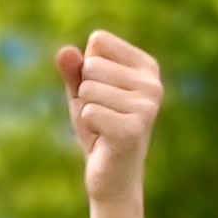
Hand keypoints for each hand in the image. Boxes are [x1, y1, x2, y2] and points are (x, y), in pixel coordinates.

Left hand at [57, 30, 162, 204]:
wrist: (112, 177)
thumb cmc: (99, 128)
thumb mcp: (82, 93)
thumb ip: (73, 70)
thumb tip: (64, 51)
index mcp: (147, 66)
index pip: (99, 41)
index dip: (87, 67)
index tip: (101, 92)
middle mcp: (153, 83)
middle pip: (92, 65)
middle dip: (85, 92)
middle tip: (101, 115)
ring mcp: (147, 106)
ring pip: (89, 89)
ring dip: (86, 111)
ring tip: (103, 127)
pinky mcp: (134, 129)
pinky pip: (90, 112)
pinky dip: (88, 127)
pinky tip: (104, 139)